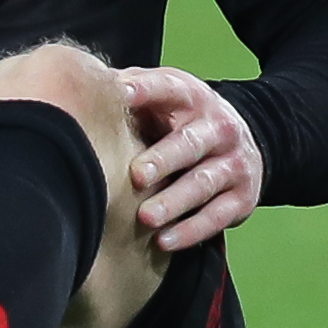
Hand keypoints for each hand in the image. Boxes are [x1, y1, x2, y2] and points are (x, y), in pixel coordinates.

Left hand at [117, 66, 263, 251]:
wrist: (244, 143)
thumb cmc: (182, 120)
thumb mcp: (163, 98)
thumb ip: (131, 90)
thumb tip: (82, 85)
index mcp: (193, 97)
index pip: (169, 89)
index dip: (146, 90)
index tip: (120, 93)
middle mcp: (219, 128)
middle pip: (190, 142)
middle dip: (164, 159)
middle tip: (137, 175)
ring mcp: (234, 162)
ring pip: (204, 182)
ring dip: (174, 201)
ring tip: (146, 217)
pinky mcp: (242, 196)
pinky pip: (217, 216)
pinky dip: (191, 230)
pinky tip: (165, 241)